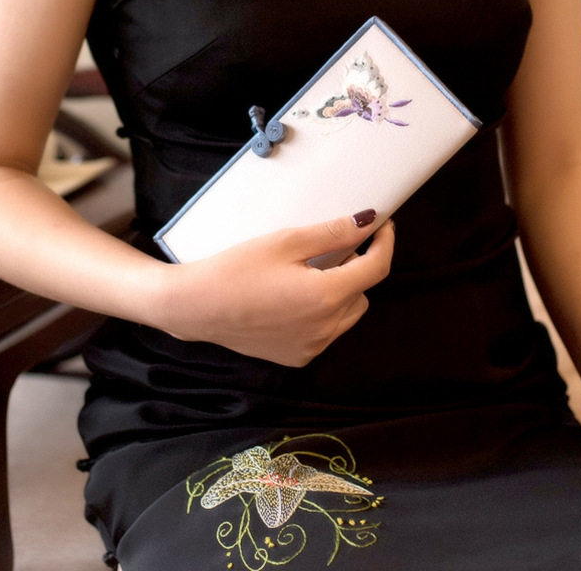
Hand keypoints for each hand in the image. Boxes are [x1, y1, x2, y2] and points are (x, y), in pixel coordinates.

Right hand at [160, 210, 394, 366]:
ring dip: (342, 293)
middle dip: (357, 268)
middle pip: (363, 292)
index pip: (376, 268)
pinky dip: (323, 315)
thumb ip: (332, 234)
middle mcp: (326, 328)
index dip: (384, 242)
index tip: (382, 224)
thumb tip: (368, 221)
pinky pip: (326, 333)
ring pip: (348, 315)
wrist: (196, 306)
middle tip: (333, 248)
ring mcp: (312, 347)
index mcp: (326, 297)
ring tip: (312, 274)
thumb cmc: (236, 269)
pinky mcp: (297, 358)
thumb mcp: (284, 242)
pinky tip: (294, 300)